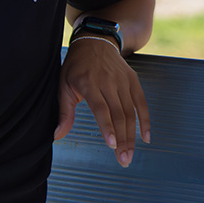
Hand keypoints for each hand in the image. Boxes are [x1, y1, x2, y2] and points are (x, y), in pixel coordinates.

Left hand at [56, 37, 150, 166]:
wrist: (95, 42)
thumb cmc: (75, 67)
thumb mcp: (63, 85)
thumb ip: (64, 112)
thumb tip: (57, 136)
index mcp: (88, 82)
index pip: (100, 108)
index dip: (106, 126)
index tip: (111, 144)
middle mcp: (108, 82)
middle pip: (118, 114)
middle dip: (122, 139)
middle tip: (123, 160)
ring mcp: (123, 81)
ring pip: (130, 112)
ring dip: (132, 136)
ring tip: (129, 155)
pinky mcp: (133, 81)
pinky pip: (142, 104)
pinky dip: (146, 121)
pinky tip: (146, 138)